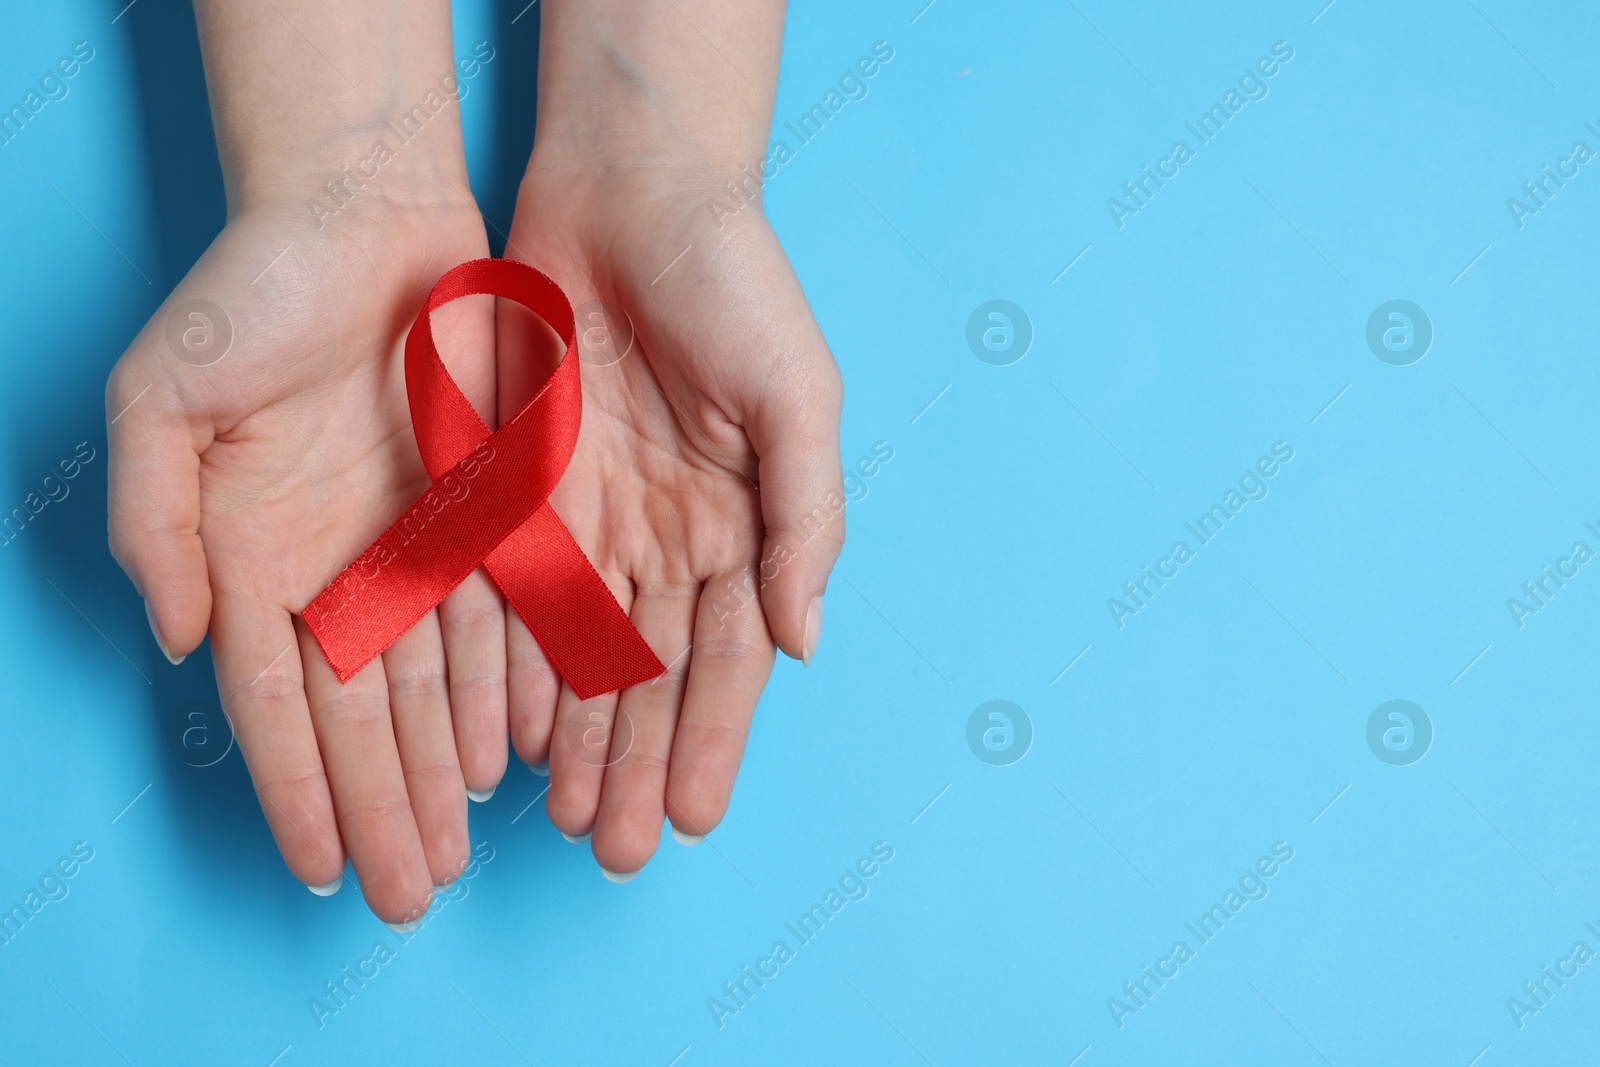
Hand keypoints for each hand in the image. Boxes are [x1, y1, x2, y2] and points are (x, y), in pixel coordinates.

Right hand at [107, 185, 511, 923]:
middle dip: (382, 809)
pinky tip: (512, 756)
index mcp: (252, 556)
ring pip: (432, 686)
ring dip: (442, 773)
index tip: (317, 868)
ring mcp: (411, 545)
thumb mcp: (165, 396)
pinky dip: (503, 688)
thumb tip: (177, 640)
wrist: (364, 215)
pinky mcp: (483, 512)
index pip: (273, 703)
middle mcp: (334, 567)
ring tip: (459, 852)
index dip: (295, 787)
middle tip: (408, 896)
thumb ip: (154, 522)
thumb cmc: (252, 294)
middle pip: (361, 717)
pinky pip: (498, 618)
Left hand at [498, 152, 844, 877]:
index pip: (727, 657)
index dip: (711, 738)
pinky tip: (509, 733)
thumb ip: (805, 522)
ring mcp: (592, 518)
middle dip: (635, 764)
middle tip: (613, 852)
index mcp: (743, 523)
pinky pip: (513, 597)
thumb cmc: (735, 283)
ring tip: (561, 820)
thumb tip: (802, 643)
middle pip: (650, 676)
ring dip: (575, 741)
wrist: (631, 189)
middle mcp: (668, 537)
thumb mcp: (798, 396)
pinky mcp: (520, 488)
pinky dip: (512, 669)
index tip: (690, 818)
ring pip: (579, 657)